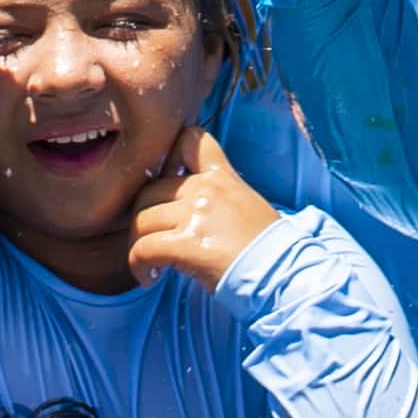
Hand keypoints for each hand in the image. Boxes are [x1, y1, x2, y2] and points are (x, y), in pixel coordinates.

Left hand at [125, 128, 285, 291]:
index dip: (168, 156)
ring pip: (141, 220)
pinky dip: (138, 266)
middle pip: (149, 190)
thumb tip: (188, 209)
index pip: (190, 139)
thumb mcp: (245, 204)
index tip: (164, 185)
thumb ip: (216, 196)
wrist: (280, 273)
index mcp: (222, 176)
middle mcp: (205, 189)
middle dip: (142, 216)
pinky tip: (150, 278)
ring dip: (137, 244)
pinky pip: (143, 249)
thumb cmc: (266, 248)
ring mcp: (195, 215)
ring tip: (149, 265)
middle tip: (149, 240)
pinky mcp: (186, 244)